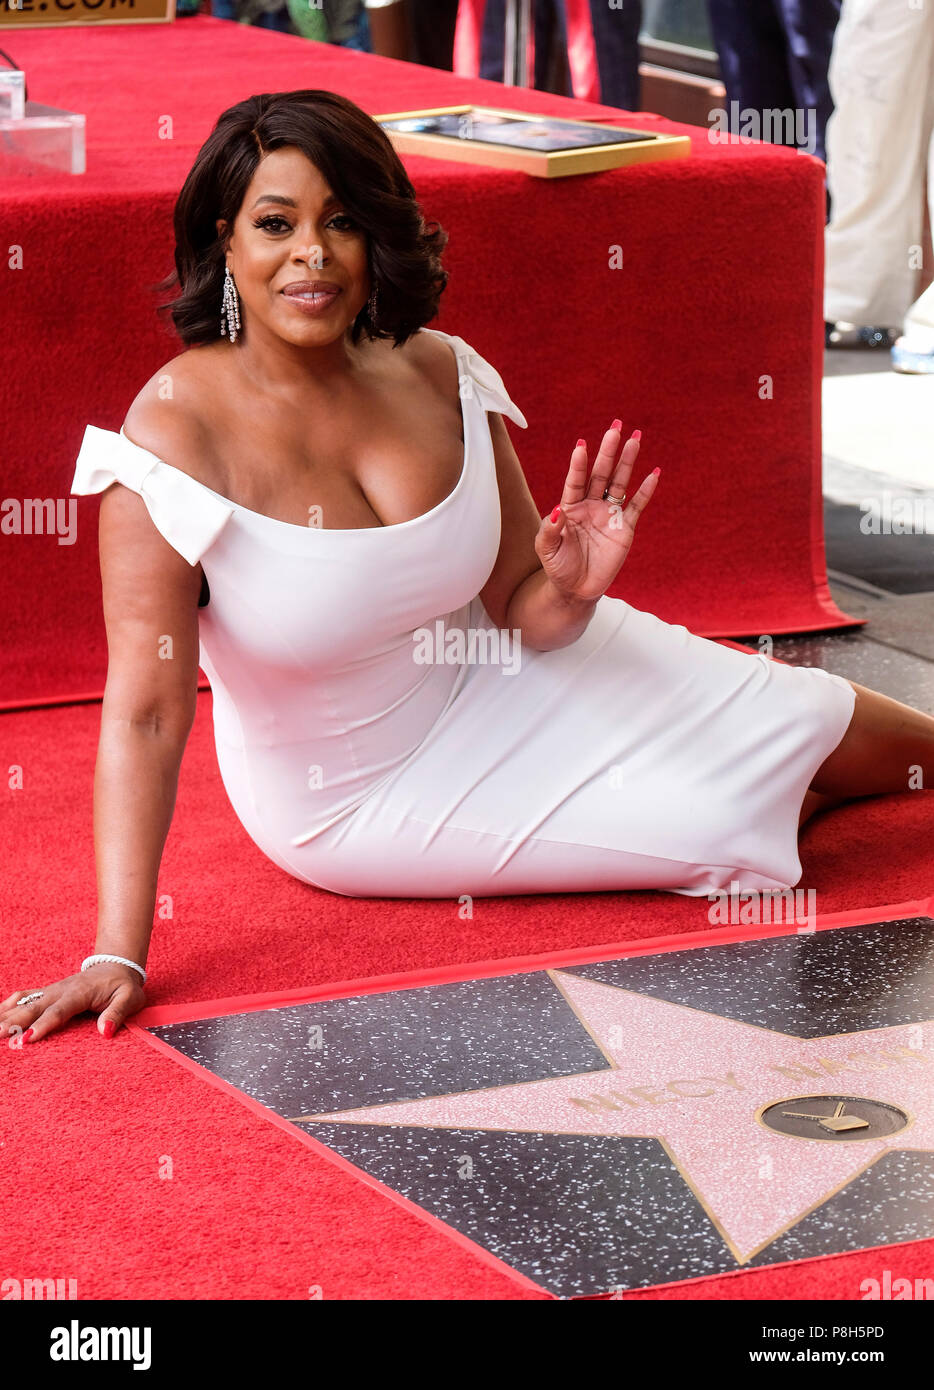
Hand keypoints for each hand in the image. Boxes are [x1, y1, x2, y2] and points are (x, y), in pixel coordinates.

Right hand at [0, 963, 146, 1044]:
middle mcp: (60, 991)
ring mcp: (51, 991)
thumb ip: (118, 1013)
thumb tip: (106, 1032)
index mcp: (79, 993)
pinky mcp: (47, 992)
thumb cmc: (122, 986)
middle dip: (15, 1022)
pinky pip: (24, 996)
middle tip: (1, 1035)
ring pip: (24, 1002)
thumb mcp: (130, 998)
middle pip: (34, 1007)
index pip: (58, 1011)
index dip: (43, 1025)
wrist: (116, 966)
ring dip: (6, 1014)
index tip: (27, 1039)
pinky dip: (7, 1004)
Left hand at [534, 423, 659, 603]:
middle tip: (616, 428)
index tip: (581, 445)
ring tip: (635, 438)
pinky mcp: (625, 528)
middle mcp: (590, 505)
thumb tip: (557, 509)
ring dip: (627, 462)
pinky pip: (637, 506)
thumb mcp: (546, 550)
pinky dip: (645, 491)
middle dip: (608, 451)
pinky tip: (654, 473)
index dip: (578, 464)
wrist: (576, 590)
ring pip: (619, 483)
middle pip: (600, 473)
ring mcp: (609, 514)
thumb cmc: (558, 567)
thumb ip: (549, 530)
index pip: (575, 480)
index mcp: (570, 506)